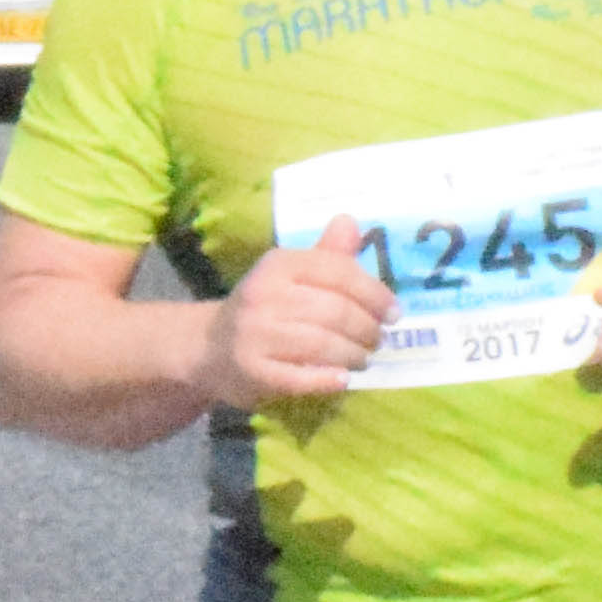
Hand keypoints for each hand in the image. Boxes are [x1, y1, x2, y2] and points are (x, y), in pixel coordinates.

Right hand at [207, 215, 395, 409]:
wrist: (207, 347)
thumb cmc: (263, 308)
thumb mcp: (289, 275)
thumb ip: (325, 254)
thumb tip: (350, 221)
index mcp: (277, 265)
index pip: (339, 272)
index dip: (375, 294)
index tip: (394, 314)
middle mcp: (263, 295)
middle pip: (336, 311)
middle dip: (368, 329)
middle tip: (377, 340)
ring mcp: (254, 334)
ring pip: (323, 344)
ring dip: (353, 355)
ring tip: (362, 359)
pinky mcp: (251, 371)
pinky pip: (300, 378)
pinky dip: (327, 380)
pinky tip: (341, 379)